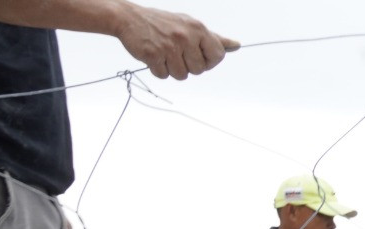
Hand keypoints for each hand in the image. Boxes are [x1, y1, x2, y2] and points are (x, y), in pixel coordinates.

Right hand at [112, 5, 237, 79]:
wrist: (128, 17)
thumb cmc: (163, 24)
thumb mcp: (190, 25)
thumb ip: (213, 38)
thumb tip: (236, 46)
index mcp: (197, 28)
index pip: (218, 56)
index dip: (209, 61)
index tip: (198, 56)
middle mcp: (185, 36)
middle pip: (199, 70)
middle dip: (188, 65)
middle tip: (175, 51)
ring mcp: (169, 46)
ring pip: (182, 76)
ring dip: (172, 69)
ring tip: (164, 53)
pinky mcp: (153, 55)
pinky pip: (163, 75)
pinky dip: (158, 69)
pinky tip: (153, 55)